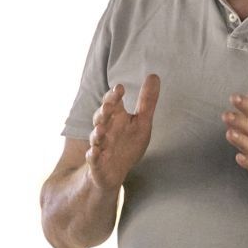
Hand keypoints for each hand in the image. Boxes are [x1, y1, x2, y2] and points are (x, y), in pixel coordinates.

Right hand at [86, 74, 160, 189]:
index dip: (114, 96)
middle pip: (101, 118)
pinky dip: (93, 156)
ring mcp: (100, 146)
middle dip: (104, 111)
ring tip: (101, 128)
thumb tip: (154, 75)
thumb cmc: (127, 144)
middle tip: (109, 106)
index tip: (119, 88)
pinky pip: (93, 159)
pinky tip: (94, 152)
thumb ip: (147, 101)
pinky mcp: (97, 164)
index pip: (112, 103)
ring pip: (96, 137)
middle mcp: (105, 130)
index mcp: (115, 118)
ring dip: (97, 133)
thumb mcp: (142, 122)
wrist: (114, 172)